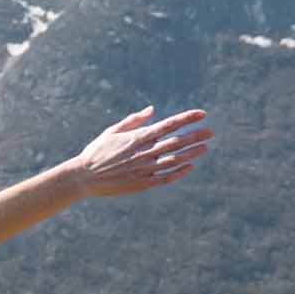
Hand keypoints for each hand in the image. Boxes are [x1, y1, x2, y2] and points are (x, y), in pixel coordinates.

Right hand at [70, 107, 211, 201]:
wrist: (84, 177)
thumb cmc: (97, 152)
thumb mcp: (112, 131)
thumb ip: (134, 120)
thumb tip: (152, 110)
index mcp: (137, 137)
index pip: (169, 125)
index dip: (187, 119)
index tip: (202, 114)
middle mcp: (144, 152)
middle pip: (176, 142)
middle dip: (195, 136)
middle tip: (210, 132)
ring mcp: (144, 169)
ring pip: (175, 159)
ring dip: (191, 153)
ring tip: (205, 148)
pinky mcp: (142, 184)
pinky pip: (166, 177)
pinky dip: (180, 171)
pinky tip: (190, 166)